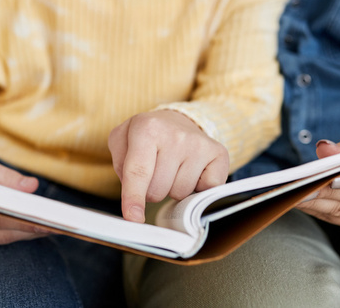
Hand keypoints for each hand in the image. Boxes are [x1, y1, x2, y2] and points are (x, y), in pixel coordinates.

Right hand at [0, 151, 48, 243]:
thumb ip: (7, 177)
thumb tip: (32, 187)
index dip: (23, 220)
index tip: (47, 220)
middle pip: (1, 232)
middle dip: (31, 228)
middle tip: (59, 225)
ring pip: (2, 237)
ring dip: (28, 232)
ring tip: (54, 225)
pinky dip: (17, 230)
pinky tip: (36, 225)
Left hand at [108, 110, 229, 222]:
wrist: (177, 121)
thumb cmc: (147, 136)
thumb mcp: (122, 140)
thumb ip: (121, 167)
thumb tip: (134, 201)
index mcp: (147, 128)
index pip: (138, 171)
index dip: (134, 197)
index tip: (133, 218)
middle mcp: (176, 135)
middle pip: (158, 190)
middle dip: (152, 190)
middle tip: (155, 171)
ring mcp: (199, 145)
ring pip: (180, 193)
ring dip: (173, 188)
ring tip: (173, 168)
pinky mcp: (219, 154)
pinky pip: (205, 191)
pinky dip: (197, 188)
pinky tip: (192, 171)